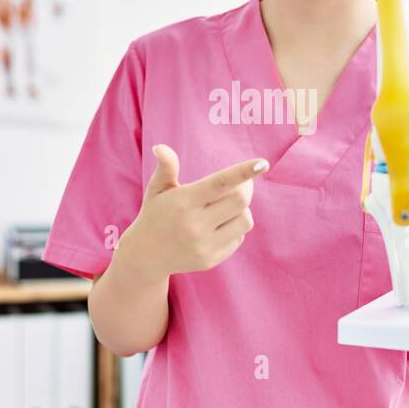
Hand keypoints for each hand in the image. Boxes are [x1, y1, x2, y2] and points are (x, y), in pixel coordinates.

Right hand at [117, 144, 268, 280]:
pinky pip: (238, 238)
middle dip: (245, 188)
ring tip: (226, 206)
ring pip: (245, 220)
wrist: (146, 256)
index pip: (220, 183)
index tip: (262, 163)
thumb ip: (166, 167)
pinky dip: (235, 228)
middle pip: (240, 200)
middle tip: (240, 184)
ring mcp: (203, 245)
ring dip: (242, 209)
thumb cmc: (156, 214)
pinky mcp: (211, 260)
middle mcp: (194, 225)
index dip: (243, 172)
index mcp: (183, 202)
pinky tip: (218, 226)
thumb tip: (161, 147)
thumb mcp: (157, 189)